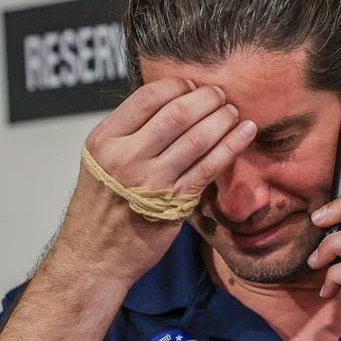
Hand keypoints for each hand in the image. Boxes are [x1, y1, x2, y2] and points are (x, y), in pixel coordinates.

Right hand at [54, 78, 255, 287]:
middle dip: (207, 98)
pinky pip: (210, 166)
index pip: (148, 96)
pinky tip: (245, 133)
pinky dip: (232, 145)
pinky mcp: (174, 203)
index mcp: (105, 140)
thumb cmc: (102, 205)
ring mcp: (151, 181)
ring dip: (223, 119)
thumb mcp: (101, 160)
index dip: (179, 85)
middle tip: (221, 95)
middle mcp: (126, 157)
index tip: (194, 86)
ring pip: (198, 138)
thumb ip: (130, 133)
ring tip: (233, 113)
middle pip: (177, 113)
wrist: (95, 256)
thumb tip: (173, 102)